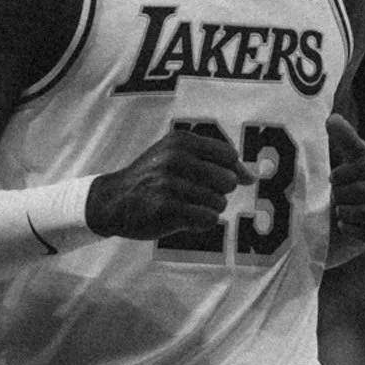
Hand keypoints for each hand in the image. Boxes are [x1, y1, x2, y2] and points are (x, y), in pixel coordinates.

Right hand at [85, 126, 253, 240]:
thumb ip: (216, 162)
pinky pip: (208, 219)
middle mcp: (176, 157)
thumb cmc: (153, 179)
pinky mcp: (167, 208)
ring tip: (185, 207)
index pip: (229, 155)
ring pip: (219, 203)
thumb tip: (251, 177)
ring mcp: (171, 183)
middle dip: (217, 193)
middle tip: (194, 195)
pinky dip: (200, 223)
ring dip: (207, 210)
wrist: (114, 201)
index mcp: (182, 140)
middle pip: (228, 181)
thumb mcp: (178, 157)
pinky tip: (183, 219)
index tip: (210, 181)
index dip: (228, 171)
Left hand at [328, 113, 364, 250]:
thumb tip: (331, 119)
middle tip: (335, 196)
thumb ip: (346, 139)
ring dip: (344, 212)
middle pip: (363, 192)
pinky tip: (346, 224)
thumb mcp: (356, 158)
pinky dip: (351, 229)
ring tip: (341, 208)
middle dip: (341, 194)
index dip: (342, 173)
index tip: (333, 177)